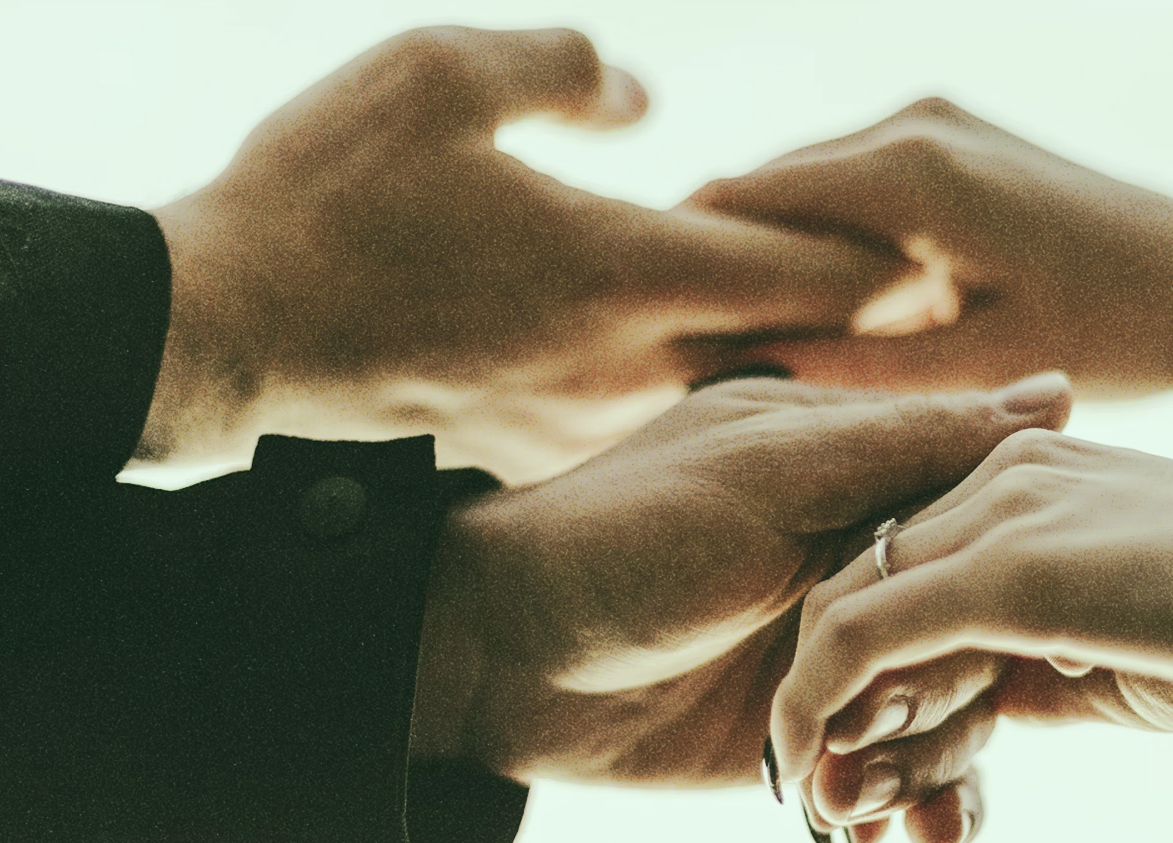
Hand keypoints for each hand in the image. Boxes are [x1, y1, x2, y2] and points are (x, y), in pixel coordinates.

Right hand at [143, 27, 909, 482]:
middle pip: (792, 345)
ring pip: (730, 389)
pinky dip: (705, 390)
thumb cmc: (325, 195)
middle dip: (868, 324)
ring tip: (854, 338)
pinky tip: (718, 371)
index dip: (885, 255)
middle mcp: (631, 363)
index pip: (805, 268)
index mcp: (627, 269)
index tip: (948, 247)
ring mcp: (590, 417)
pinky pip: (656, 414)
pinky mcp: (544, 443)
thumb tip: (648, 101)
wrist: (224, 333)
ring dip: (793, 362)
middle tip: (945, 304)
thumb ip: (566, 69)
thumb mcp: (439, 73)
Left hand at [409, 372, 1072, 793]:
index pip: (998, 526)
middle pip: (991, 634)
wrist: (500, 658)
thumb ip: (912, 441)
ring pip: (962, 715)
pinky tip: (904, 838)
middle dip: (959, 696)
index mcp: (874, 477)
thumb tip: (1062, 395)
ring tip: (873, 799)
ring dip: (937, 765)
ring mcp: (853, 657)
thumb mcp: (773, 469)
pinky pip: (908, 777)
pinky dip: (918, 809)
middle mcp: (878, 566)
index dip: (1007, 583)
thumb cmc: (626, 535)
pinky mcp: (824, 736)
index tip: (994, 632)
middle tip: (883, 724)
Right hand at [686, 98, 1172, 400]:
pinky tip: (828, 325)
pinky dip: (829, 250)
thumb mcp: (981, 370)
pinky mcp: (960, 143)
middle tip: (677, 365)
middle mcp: (912, 123)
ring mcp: (937, 123)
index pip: (735, 202)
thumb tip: (733, 371)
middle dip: (721, 269)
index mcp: (907, 170)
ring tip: (740, 354)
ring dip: (775, 262)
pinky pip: (857, 193)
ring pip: (806, 193)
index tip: (644, 351)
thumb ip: (854, 371)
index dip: (679, 273)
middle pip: (762, 190)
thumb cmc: (1129, 331)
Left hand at [773, 432, 1172, 842]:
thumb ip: (1056, 658)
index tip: (881, 770)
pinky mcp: (1012, 568)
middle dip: (836, 703)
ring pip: (846, 612)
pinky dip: (821, 710)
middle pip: (862, 586)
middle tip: (834, 802)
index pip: (911, 573)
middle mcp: (1008, 474)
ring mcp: (1006, 513)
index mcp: (1042, 479)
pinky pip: (864, 638)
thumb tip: (994, 704)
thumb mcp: (1145, 646)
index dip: (881, 676)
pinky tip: (821, 779)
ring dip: (820, 721)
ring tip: (830, 811)